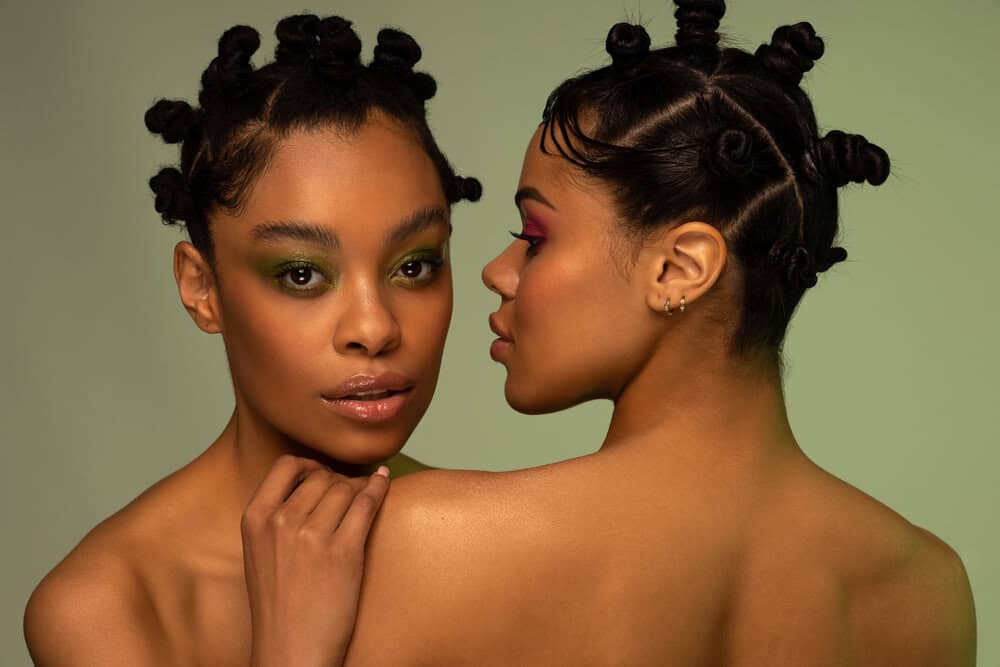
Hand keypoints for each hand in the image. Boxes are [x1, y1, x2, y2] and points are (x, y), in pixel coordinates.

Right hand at [241, 455, 389, 666]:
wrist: (290, 652)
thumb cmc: (279, 607)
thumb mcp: (260, 553)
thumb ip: (276, 518)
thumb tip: (315, 482)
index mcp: (254, 519)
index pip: (286, 465)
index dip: (310, 465)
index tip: (323, 473)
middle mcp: (280, 522)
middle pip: (322, 476)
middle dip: (340, 480)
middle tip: (351, 492)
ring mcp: (312, 536)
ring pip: (346, 487)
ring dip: (360, 487)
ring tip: (368, 495)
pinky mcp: (344, 551)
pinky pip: (367, 503)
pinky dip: (380, 488)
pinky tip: (385, 484)